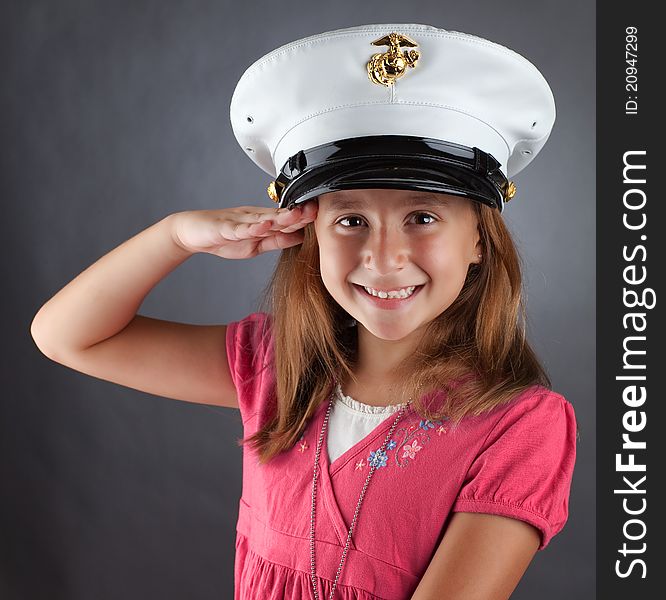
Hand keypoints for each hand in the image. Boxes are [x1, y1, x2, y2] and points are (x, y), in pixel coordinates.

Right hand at [169, 201, 317, 258]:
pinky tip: (263, 225)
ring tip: (295, 214)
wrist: (191, 233)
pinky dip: (252, 227)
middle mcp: (253, 218)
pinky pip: (240, 228)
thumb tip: (300, 237)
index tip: (321, 214)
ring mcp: (239, 221)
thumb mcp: (256, 245)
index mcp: (262, 222)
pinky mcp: (224, 228)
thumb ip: (277, 241)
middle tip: (315, 208)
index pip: (286, 221)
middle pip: (278, 216)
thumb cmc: (223, 238)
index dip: (302, 218)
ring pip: (262, 219)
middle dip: (297, 213)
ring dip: (280, 217)